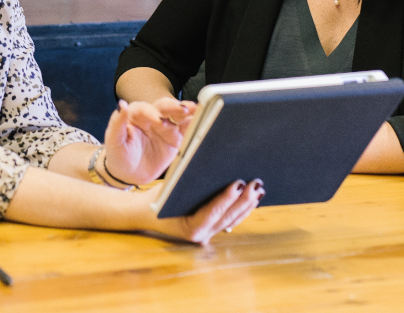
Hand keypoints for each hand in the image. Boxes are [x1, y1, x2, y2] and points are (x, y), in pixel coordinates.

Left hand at [103, 98, 195, 185]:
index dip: (151, 113)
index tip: (157, 121)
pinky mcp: (176, 138)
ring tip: (197, 110)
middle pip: (164, 107)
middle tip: (183, 109)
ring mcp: (166, 127)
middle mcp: (153, 117)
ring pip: (178, 115)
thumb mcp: (114, 141)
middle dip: (174, 107)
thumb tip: (121, 105)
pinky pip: (187, 129)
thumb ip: (117, 123)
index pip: (145, 109)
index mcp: (136, 114)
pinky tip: (204, 120)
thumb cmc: (119, 155)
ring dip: (188, 112)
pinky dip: (195, 124)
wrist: (129, 174)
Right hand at [141, 179, 264, 243]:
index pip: (212, 212)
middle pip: (227, 217)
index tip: (239, 184)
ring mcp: (207, 234)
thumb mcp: (168, 190)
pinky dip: (242, 209)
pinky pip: (230, 220)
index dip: (227, 198)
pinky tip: (252, 199)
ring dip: (247, 205)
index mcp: (189, 228)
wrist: (145, 214)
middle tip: (256, 183)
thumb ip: (188, 183)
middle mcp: (201, 236)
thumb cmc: (155, 200)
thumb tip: (211, 167)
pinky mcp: (211, 229)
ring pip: (232, 220)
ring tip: (259, 189)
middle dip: (244, 200)